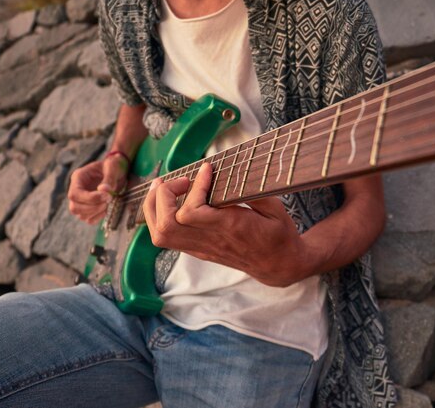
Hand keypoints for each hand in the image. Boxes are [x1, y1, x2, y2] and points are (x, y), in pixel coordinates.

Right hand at [67, 155, 128, 223]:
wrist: (118, 170)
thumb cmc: (113, 165)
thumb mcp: (113, 167)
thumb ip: (109, 178)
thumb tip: (103, 190)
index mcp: (78, 177)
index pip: (75, 194)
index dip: (89, 198)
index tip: (107, 196)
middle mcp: (76, 189)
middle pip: (75, 207)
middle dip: (93, 207)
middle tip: (109, 199)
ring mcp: (81, 200)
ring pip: (80, 215)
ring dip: (96, 212)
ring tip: (108, 202)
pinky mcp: (88, 208)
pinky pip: (88, 219)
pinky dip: (98, 217)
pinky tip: (106, 208)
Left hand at [143, 162, 318, 286]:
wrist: (278, 266)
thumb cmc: (279, 235)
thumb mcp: (275, 208)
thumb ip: (252, 190)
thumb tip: (234, 170)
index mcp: (231, 229)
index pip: (193, 212)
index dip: (194, 186)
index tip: (207, 168)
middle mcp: (211, 241)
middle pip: (167, 225)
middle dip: (164, 197)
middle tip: (181, 180)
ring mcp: (201, 248)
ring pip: (161, 234)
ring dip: (155, 207)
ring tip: (165, 187)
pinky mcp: (198, 250)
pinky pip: (166, 238)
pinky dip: (159, 216)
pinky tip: (169, 201)